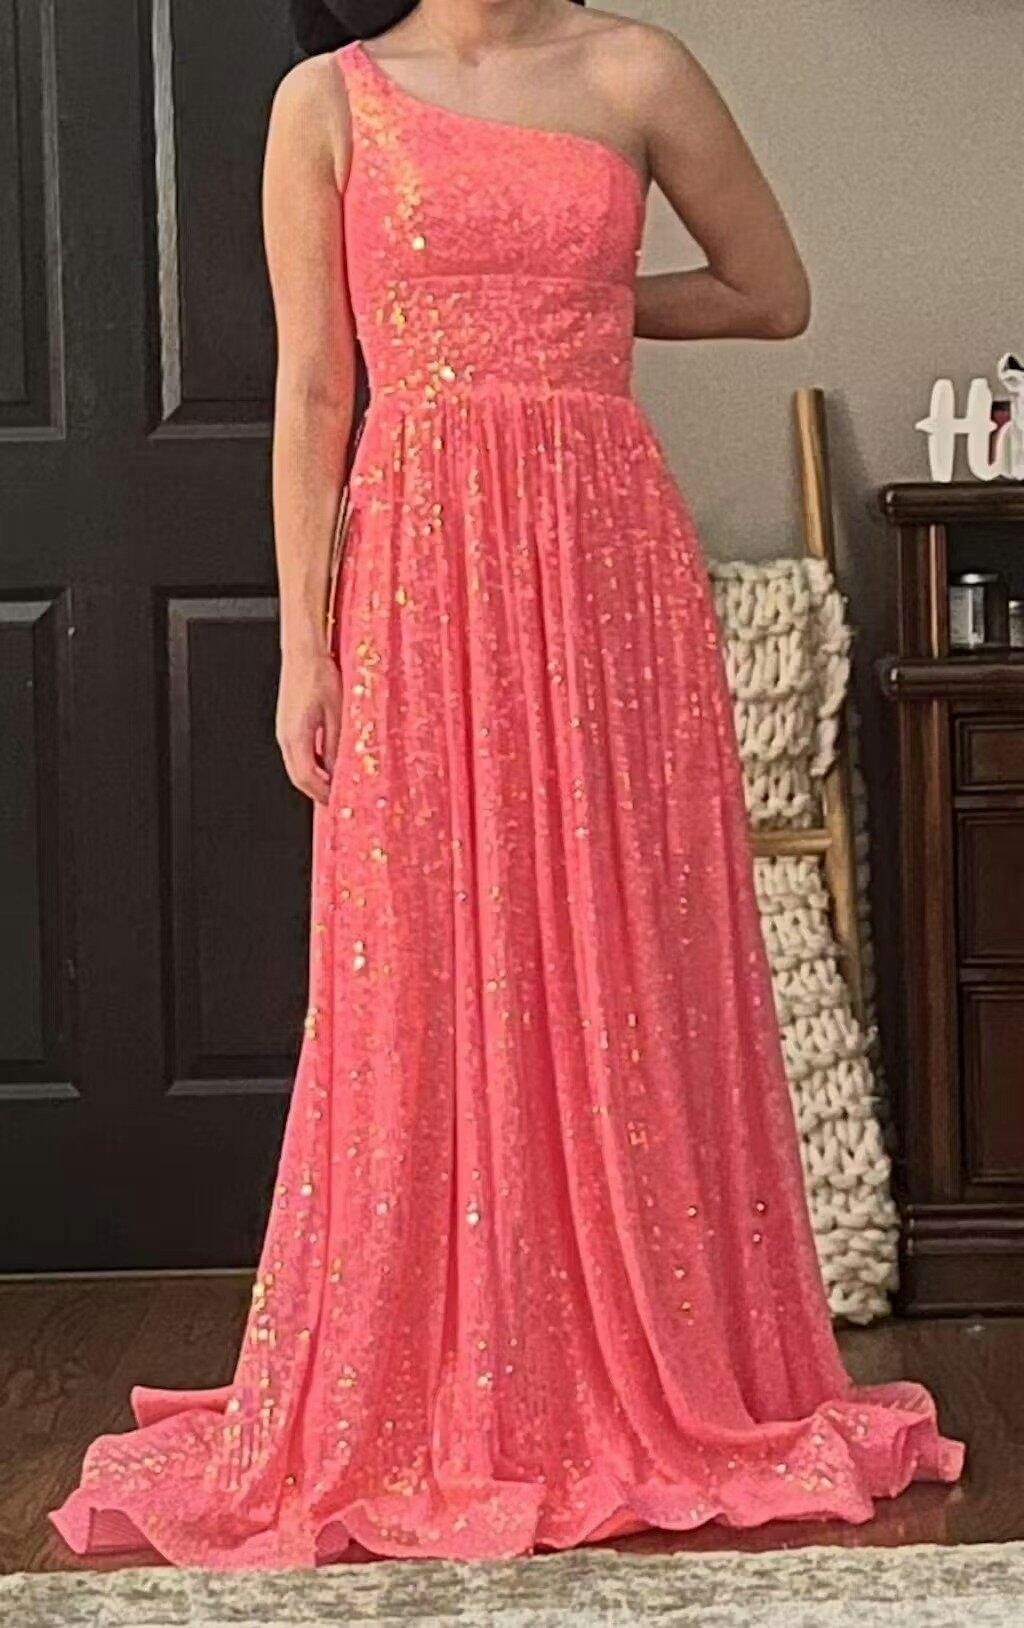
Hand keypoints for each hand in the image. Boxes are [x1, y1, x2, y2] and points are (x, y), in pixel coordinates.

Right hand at [276, 646, 341, 804]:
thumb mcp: (337, 713)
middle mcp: (286, 736)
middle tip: (335, 801)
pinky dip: (311, 765)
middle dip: (316, 792)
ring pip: (296, 766)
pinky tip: (327, 765)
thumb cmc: (320, 676)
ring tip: (334, 786)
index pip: (307, 778)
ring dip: (314, 780)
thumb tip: (340, 770)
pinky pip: (297, 753)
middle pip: (298, 776)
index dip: (322, 793)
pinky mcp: (287, 724)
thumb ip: (337, 745)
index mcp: (297, 735)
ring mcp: (284, 730)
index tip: (337, 802)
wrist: (303, 653)